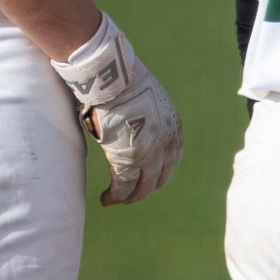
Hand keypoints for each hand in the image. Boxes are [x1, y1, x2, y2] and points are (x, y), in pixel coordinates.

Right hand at [50, 13, 184, 205]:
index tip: (146, 179)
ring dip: (129, 197)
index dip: (158, 172)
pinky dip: (115, 197)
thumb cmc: (124, 84)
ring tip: (115, 199)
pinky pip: (123, 188)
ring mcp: (150, 155)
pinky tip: (106, 199)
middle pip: (160, 178)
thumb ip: (146, 118)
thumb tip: (132, 124)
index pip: (171, 160)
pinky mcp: (130, 162)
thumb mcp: (147, 102)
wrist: (116, 80)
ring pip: (142, 187)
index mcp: (174, 128)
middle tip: (130, 194)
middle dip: (145, 188)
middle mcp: (167, 144)